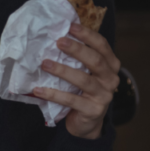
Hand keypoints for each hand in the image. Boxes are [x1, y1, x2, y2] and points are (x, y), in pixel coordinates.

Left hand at [33, 22, 120, 139]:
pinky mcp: (93, 110)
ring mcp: (104, 95)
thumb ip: (79, 61)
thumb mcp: (85, 74)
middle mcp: (111, 79)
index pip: (102, 46)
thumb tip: (56, 40)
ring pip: (83, 80)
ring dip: (62, 70)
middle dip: (76, 49)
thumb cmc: (83, 94)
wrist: (87, 124)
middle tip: (58, 41)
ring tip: (45, 64)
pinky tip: (38, 90)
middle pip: (95, 60)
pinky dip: (53, 94)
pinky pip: (71, 100)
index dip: (87, 35)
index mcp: (111, 66)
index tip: (70, 26)